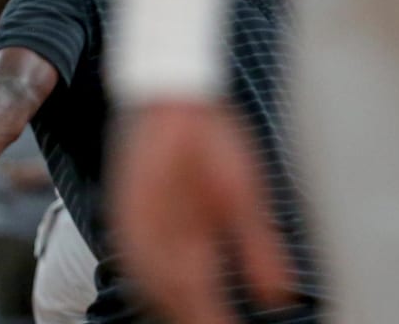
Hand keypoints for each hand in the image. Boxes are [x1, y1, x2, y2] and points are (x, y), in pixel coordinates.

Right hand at [108, 98, 294, 323]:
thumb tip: (278, 299)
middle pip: (170, 301)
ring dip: (169, 307)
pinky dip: (148, 286)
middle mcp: (147, 238)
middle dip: (193, 318)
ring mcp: (128, 228)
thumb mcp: (247, 192)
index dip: (218, 322)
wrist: (165, 97)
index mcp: (181, 233)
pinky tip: (162, 291)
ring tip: (195, 314)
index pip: (200, 301)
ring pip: (147, 287)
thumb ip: (260, 250)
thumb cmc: (209, 137)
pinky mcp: (120, 217)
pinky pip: (130, 265)